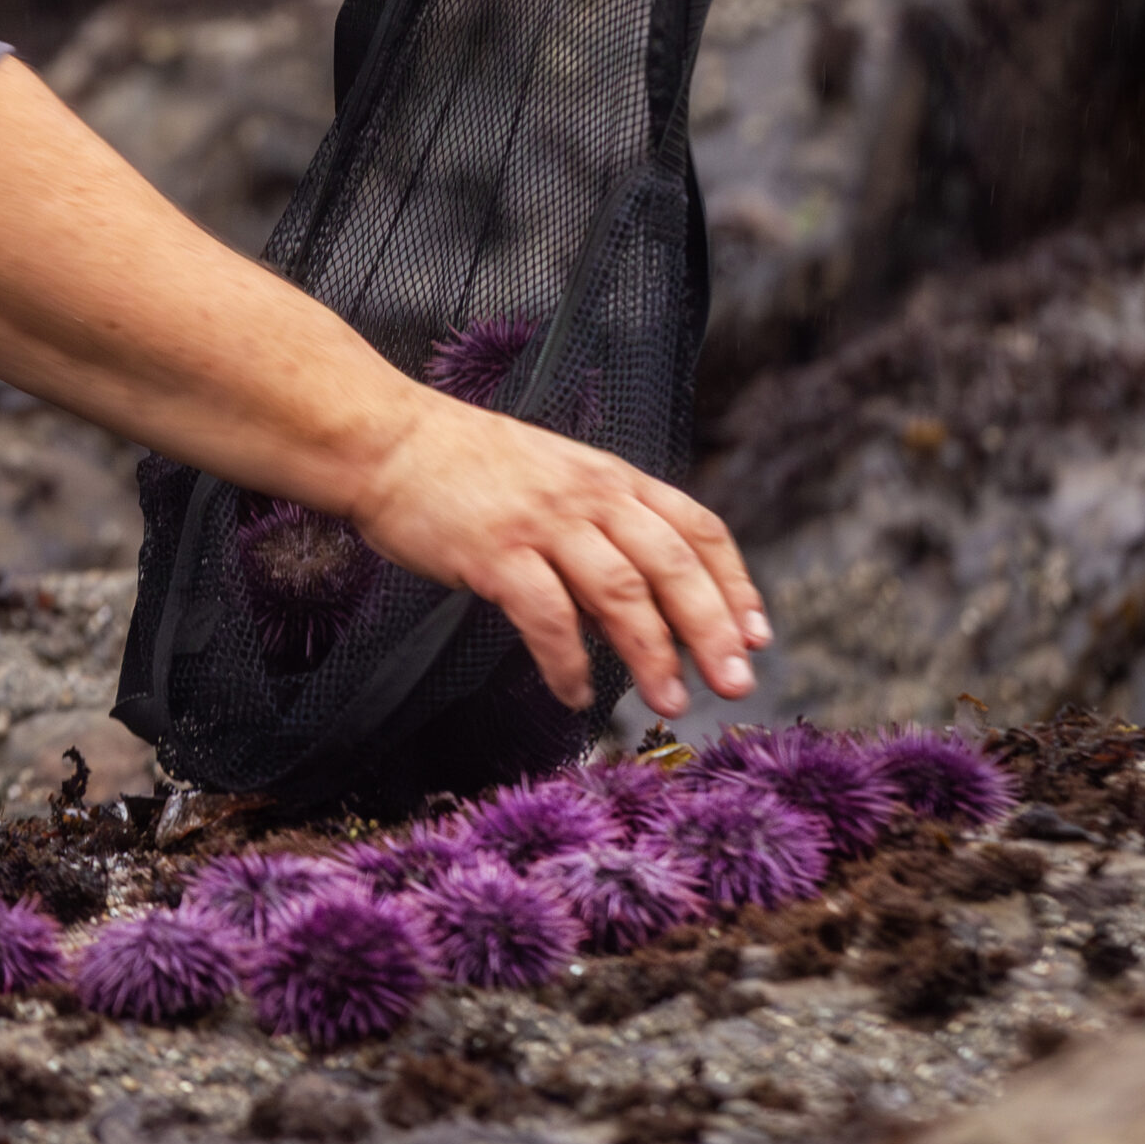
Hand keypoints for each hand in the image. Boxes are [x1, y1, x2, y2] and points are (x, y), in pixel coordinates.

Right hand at [352, 387, 769, 719]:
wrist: (387, 440)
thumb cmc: (466, 467)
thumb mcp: (553, 477)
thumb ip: (600, 527)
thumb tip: (639, 607)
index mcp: (608, 476)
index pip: (695, 526)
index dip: (733, 583)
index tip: (757, 634)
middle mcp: (586, 494)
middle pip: (671, 563)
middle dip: (712, 628)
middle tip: (735, 684)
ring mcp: (541, 521)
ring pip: (620, 592)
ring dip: (652, 653)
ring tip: (670, 703)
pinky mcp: (494, 551)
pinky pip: (546, 616)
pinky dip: (568, 662)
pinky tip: (576, 695)